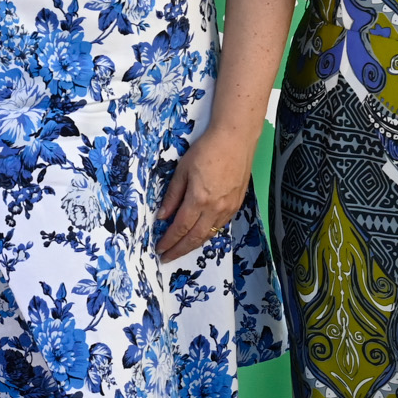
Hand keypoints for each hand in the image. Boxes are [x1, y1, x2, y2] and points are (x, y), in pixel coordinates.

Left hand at [155, 128, 253, 261]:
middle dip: (179, 250)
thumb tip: (162, 216)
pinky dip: (208, 234)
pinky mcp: (237, 205)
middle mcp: (215, 208)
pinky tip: (200, 235)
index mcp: (199, 199)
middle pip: (195, 237)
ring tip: (181, 250)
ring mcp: (229, 208)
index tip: (160, 249)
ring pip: (209, 234)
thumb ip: (172, 195)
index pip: (180, 227)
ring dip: (194, 245)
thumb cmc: (206, 150)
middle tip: (167, 257)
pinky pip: (220, 226)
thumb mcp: (182, 170)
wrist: (235, 139)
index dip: (169, 241)